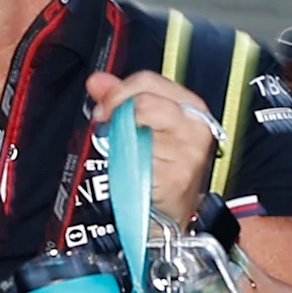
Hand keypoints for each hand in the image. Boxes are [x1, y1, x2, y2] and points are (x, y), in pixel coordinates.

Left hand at [85, 69, 217, 223]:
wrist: (170, 212)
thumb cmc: (161, 168)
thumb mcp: (145, 127)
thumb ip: (121, 99)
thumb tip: (97, 80)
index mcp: (190, 106)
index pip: (148, 80)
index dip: (118, 92)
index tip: (104, 108)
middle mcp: (194, 126)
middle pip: (143, 102)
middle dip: (117, 115)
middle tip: (108, 131)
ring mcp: (188, 151)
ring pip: (136, 132)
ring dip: (122, 146)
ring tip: (128, 156)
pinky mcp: (176, 175)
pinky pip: (136, 161)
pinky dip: (127, 168)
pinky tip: (135, 173)